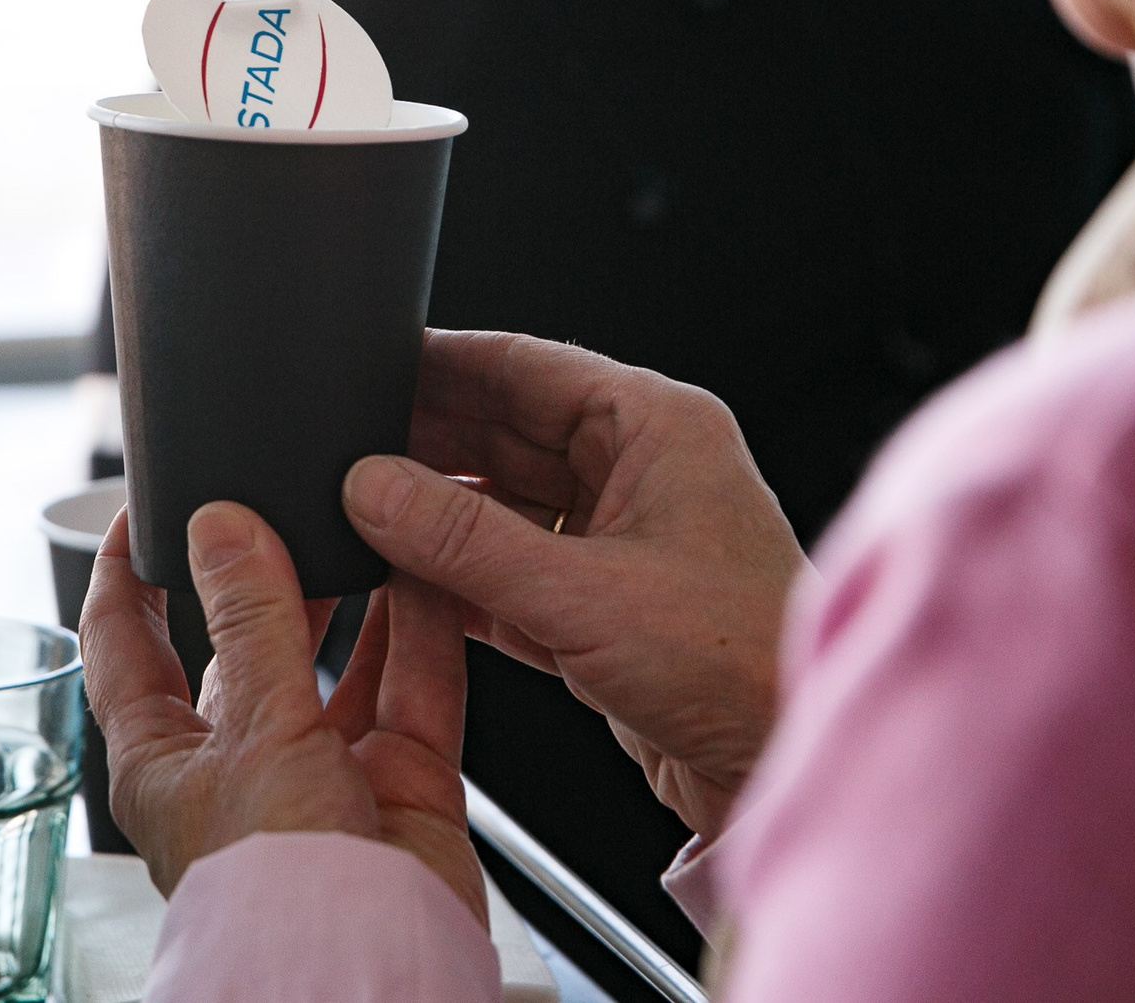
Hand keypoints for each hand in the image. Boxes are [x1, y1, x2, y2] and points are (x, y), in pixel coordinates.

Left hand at [79, 502, 485, 922]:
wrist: (365, 972)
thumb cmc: (274, 893)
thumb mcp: (252, 733)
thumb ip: (251, 621)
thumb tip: (223, 526)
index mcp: (165, 759)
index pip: (125, 645)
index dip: (130, 572)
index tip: (146, 506)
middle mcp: (242, 765)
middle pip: (247, 645)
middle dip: (268, 571)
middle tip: (285, 497)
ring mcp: (325, 777)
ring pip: (340, 662)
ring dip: (356, 594)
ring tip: (367, 518)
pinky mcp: (402, 787)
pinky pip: (415, 690)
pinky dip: (424, 631)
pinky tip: (429, 572)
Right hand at [342, 331, 809, 842]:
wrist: (792, 772)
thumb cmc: (746, 668)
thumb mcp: (584, 597)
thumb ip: (465, 540)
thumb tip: (374, 487)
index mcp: (659, 428)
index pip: (526, 366)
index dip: (442, 361)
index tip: (370, 361)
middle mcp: (642, 473)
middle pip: (504, 432)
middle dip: (424, 444)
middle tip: (343, 451)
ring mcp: (622, 540)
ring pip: (501, 505)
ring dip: (435, 518)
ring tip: (359, 517)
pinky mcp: (605, 609)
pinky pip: (508, 571)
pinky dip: (458, 579)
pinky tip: (403, 583)